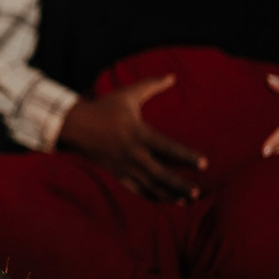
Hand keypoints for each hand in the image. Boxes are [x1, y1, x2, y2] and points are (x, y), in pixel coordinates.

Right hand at [58, 74, 206, 201]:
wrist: (74, 126)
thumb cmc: (103, 108)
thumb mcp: (127, 94)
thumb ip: (151, 85)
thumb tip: (172, 76)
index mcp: (138, 134)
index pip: (168, 148)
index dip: (186, 156)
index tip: (204, 164)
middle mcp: (133, 154)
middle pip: (161, 174)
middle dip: (180, 185)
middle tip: (197, 192)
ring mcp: (124, 166)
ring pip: (150, 185)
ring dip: (169, 195)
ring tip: (188, 201)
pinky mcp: (117, 173)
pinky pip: (137, 189)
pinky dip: (153, 196)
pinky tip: (166, 200)